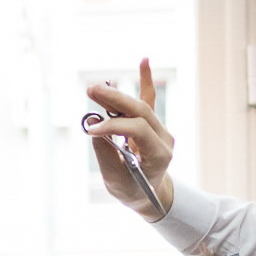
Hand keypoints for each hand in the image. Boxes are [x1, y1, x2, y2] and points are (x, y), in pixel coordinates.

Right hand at [85, 59, 176, 217]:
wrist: (148, 194)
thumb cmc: (131, 190)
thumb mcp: (116, 180)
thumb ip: (105, 154)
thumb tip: (92, 125)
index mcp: (160, 155)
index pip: (138, 130)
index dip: (114, 126)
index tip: (92, 130)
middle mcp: (163, 138)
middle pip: (139, 111)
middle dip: (114, 99)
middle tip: (91, 90)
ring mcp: (159, 129)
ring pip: (139, 104)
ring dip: (116, 94)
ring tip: (95, 87)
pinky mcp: (151, 123)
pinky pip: (149, 99)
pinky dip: (145, 80)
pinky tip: (144, 61)